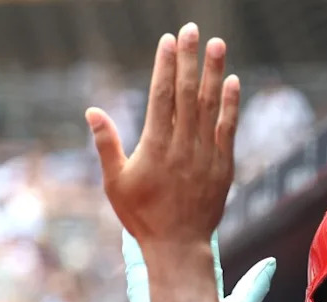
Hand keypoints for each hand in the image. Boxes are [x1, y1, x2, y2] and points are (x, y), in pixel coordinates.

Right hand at [88, 23, 238, 246]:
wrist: (178, 246)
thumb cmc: (142, 216)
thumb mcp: (115, 182)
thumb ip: (107, 145)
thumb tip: (93, 110)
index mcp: (155, 147)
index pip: (161, 97)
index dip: (166, 66)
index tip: (169, 41)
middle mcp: (183, 147)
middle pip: (187, 94)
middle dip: (190, 60)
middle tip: (193, 29)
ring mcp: (206, 156)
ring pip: (210, 107)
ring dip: (214, 74)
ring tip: (218, 45)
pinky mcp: (224, 167)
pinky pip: (228, 130)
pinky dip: (231, 106)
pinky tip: (233, 82)